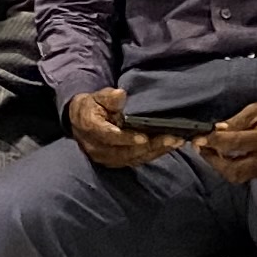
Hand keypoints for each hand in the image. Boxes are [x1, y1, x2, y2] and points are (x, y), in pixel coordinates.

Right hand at [66, 88, 181, 170]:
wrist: (80, 122)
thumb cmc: (92, 107)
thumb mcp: (97, 97)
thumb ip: (109, 97)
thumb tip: (120, 94)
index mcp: (91, 130)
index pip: (110, 136)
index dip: (127, 138)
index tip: (144, 137)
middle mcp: (98, 149)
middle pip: (126, 151)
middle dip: (151, 146)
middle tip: (173, 139)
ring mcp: (107, 158)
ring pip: (134, 158)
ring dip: (156, 151)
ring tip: (176, 142)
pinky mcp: (116, 162)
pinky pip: (136, 160)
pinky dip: (153, 154)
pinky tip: (168, 147)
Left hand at [194, 93, 256, 185]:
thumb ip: (236, 122)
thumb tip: (215, 130)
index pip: (234, 144)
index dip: (213, 141)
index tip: (199, 137)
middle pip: (233, 169)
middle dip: (212, 160)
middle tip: (200, 147)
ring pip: (237, 176)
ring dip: (219, 166)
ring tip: (210, 151)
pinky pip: (245, 175)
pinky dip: (231, 167)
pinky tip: (224, 156)